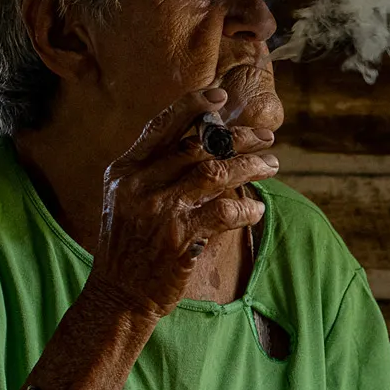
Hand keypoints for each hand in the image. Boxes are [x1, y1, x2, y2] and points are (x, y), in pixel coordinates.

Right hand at [88, 87, 279, 317]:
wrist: (118, 294)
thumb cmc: (130, 245)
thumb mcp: (126, 199)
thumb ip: (155, 170)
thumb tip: (202, 143)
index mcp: (125, 169)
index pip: (161, 125)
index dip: (193, 105)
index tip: (222, 96)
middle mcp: (139, 185)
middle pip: (198, 146)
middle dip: (239, 138)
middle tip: (266, 137)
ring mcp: (159, 211)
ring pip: (216, 173)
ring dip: (251, 166)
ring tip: (271, 166)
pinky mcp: (179, 238)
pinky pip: (224, 211)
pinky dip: (246, 207)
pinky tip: (257, 208)